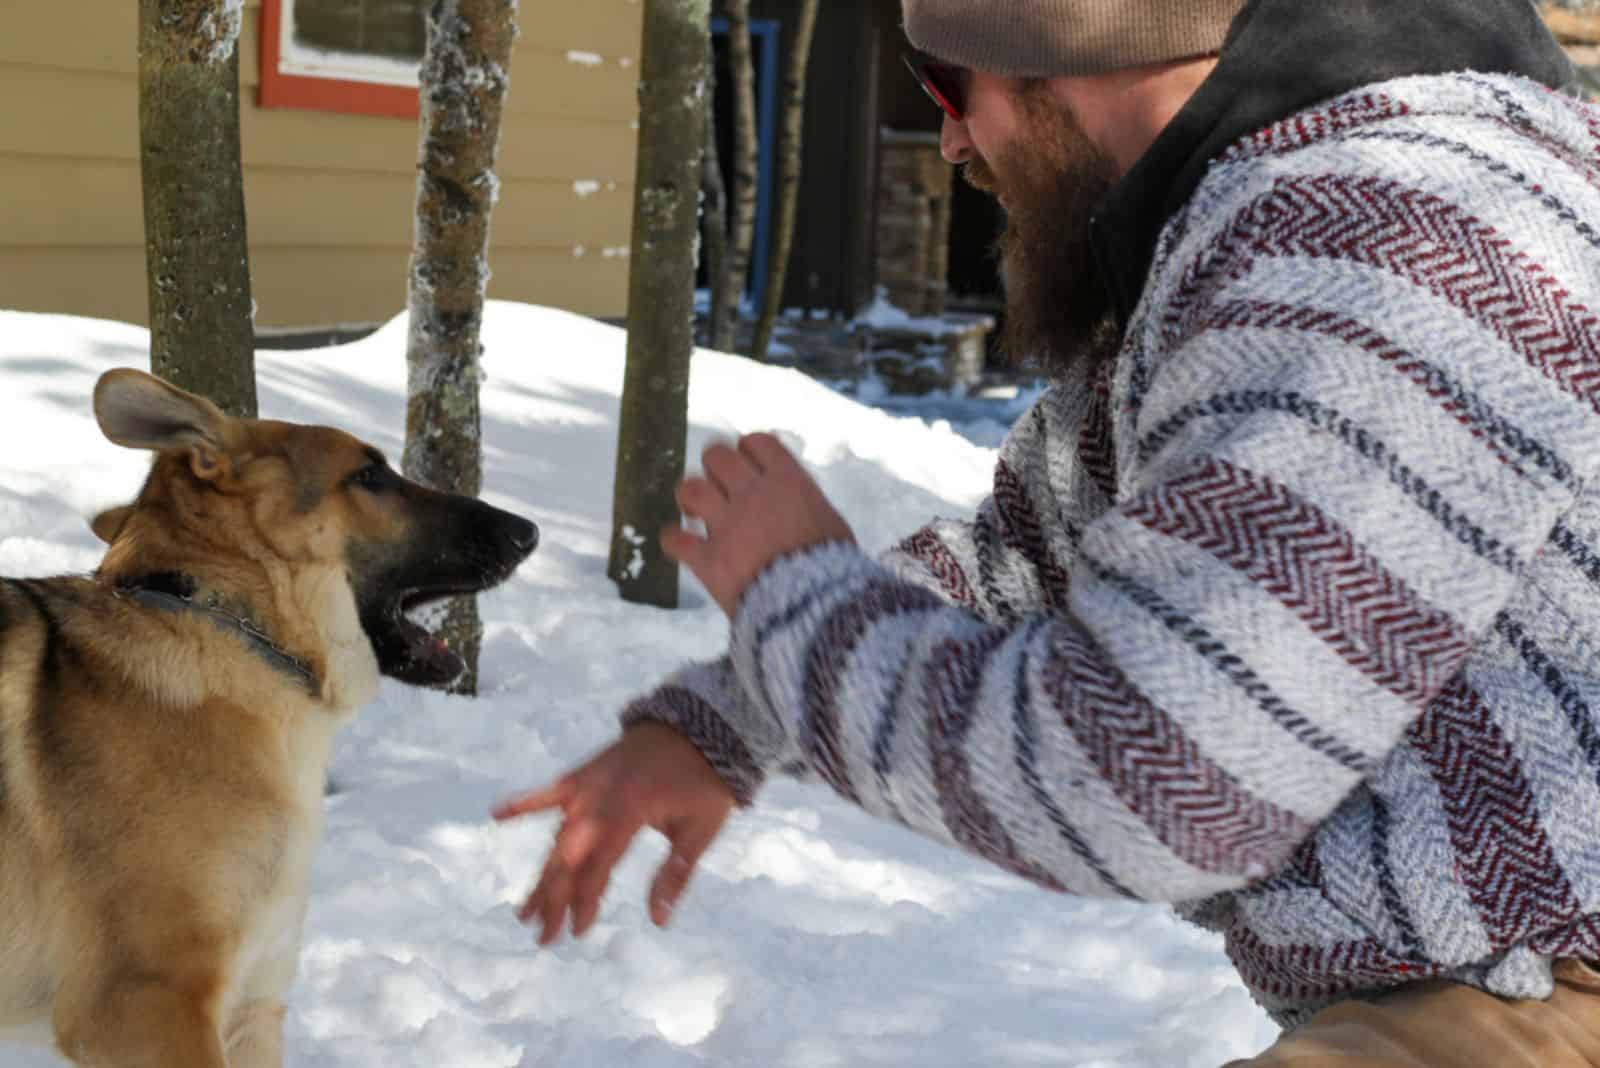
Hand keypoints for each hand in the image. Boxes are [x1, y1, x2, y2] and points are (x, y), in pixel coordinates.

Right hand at [492, 723, 735, 944]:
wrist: (702, 724)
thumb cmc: (706, 782)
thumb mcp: (699, 831)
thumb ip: (675, 874)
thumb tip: (657, 921)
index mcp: (629, 813)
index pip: (597, 867)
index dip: (585, 901)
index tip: (578, 932)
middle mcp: (599, 799)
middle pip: (567, 857)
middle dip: (553, 900)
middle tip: (543, 937)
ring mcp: (588, 784)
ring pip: (557, 836)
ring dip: (542, 874)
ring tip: (524, 910)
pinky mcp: (585, 773)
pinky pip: (550, 791)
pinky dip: (524, 803)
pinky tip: (496, 815)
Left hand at [663, 433, 853, 617]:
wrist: (815, 608)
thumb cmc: (834, 568)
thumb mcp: (832, 524)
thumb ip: (806, 504)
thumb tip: (797, 499)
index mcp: (788, 482)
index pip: (758, 442)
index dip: (749, 449)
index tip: (750, 463)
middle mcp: (752, 496)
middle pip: (717, 456)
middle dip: (716, 468)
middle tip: (721, 485)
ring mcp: (727, 526)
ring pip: (690, 488)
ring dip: (691, 496)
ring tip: (696, 510)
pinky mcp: (708, 560)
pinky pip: (675, 540)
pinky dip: (673, 540)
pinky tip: (679, 543)